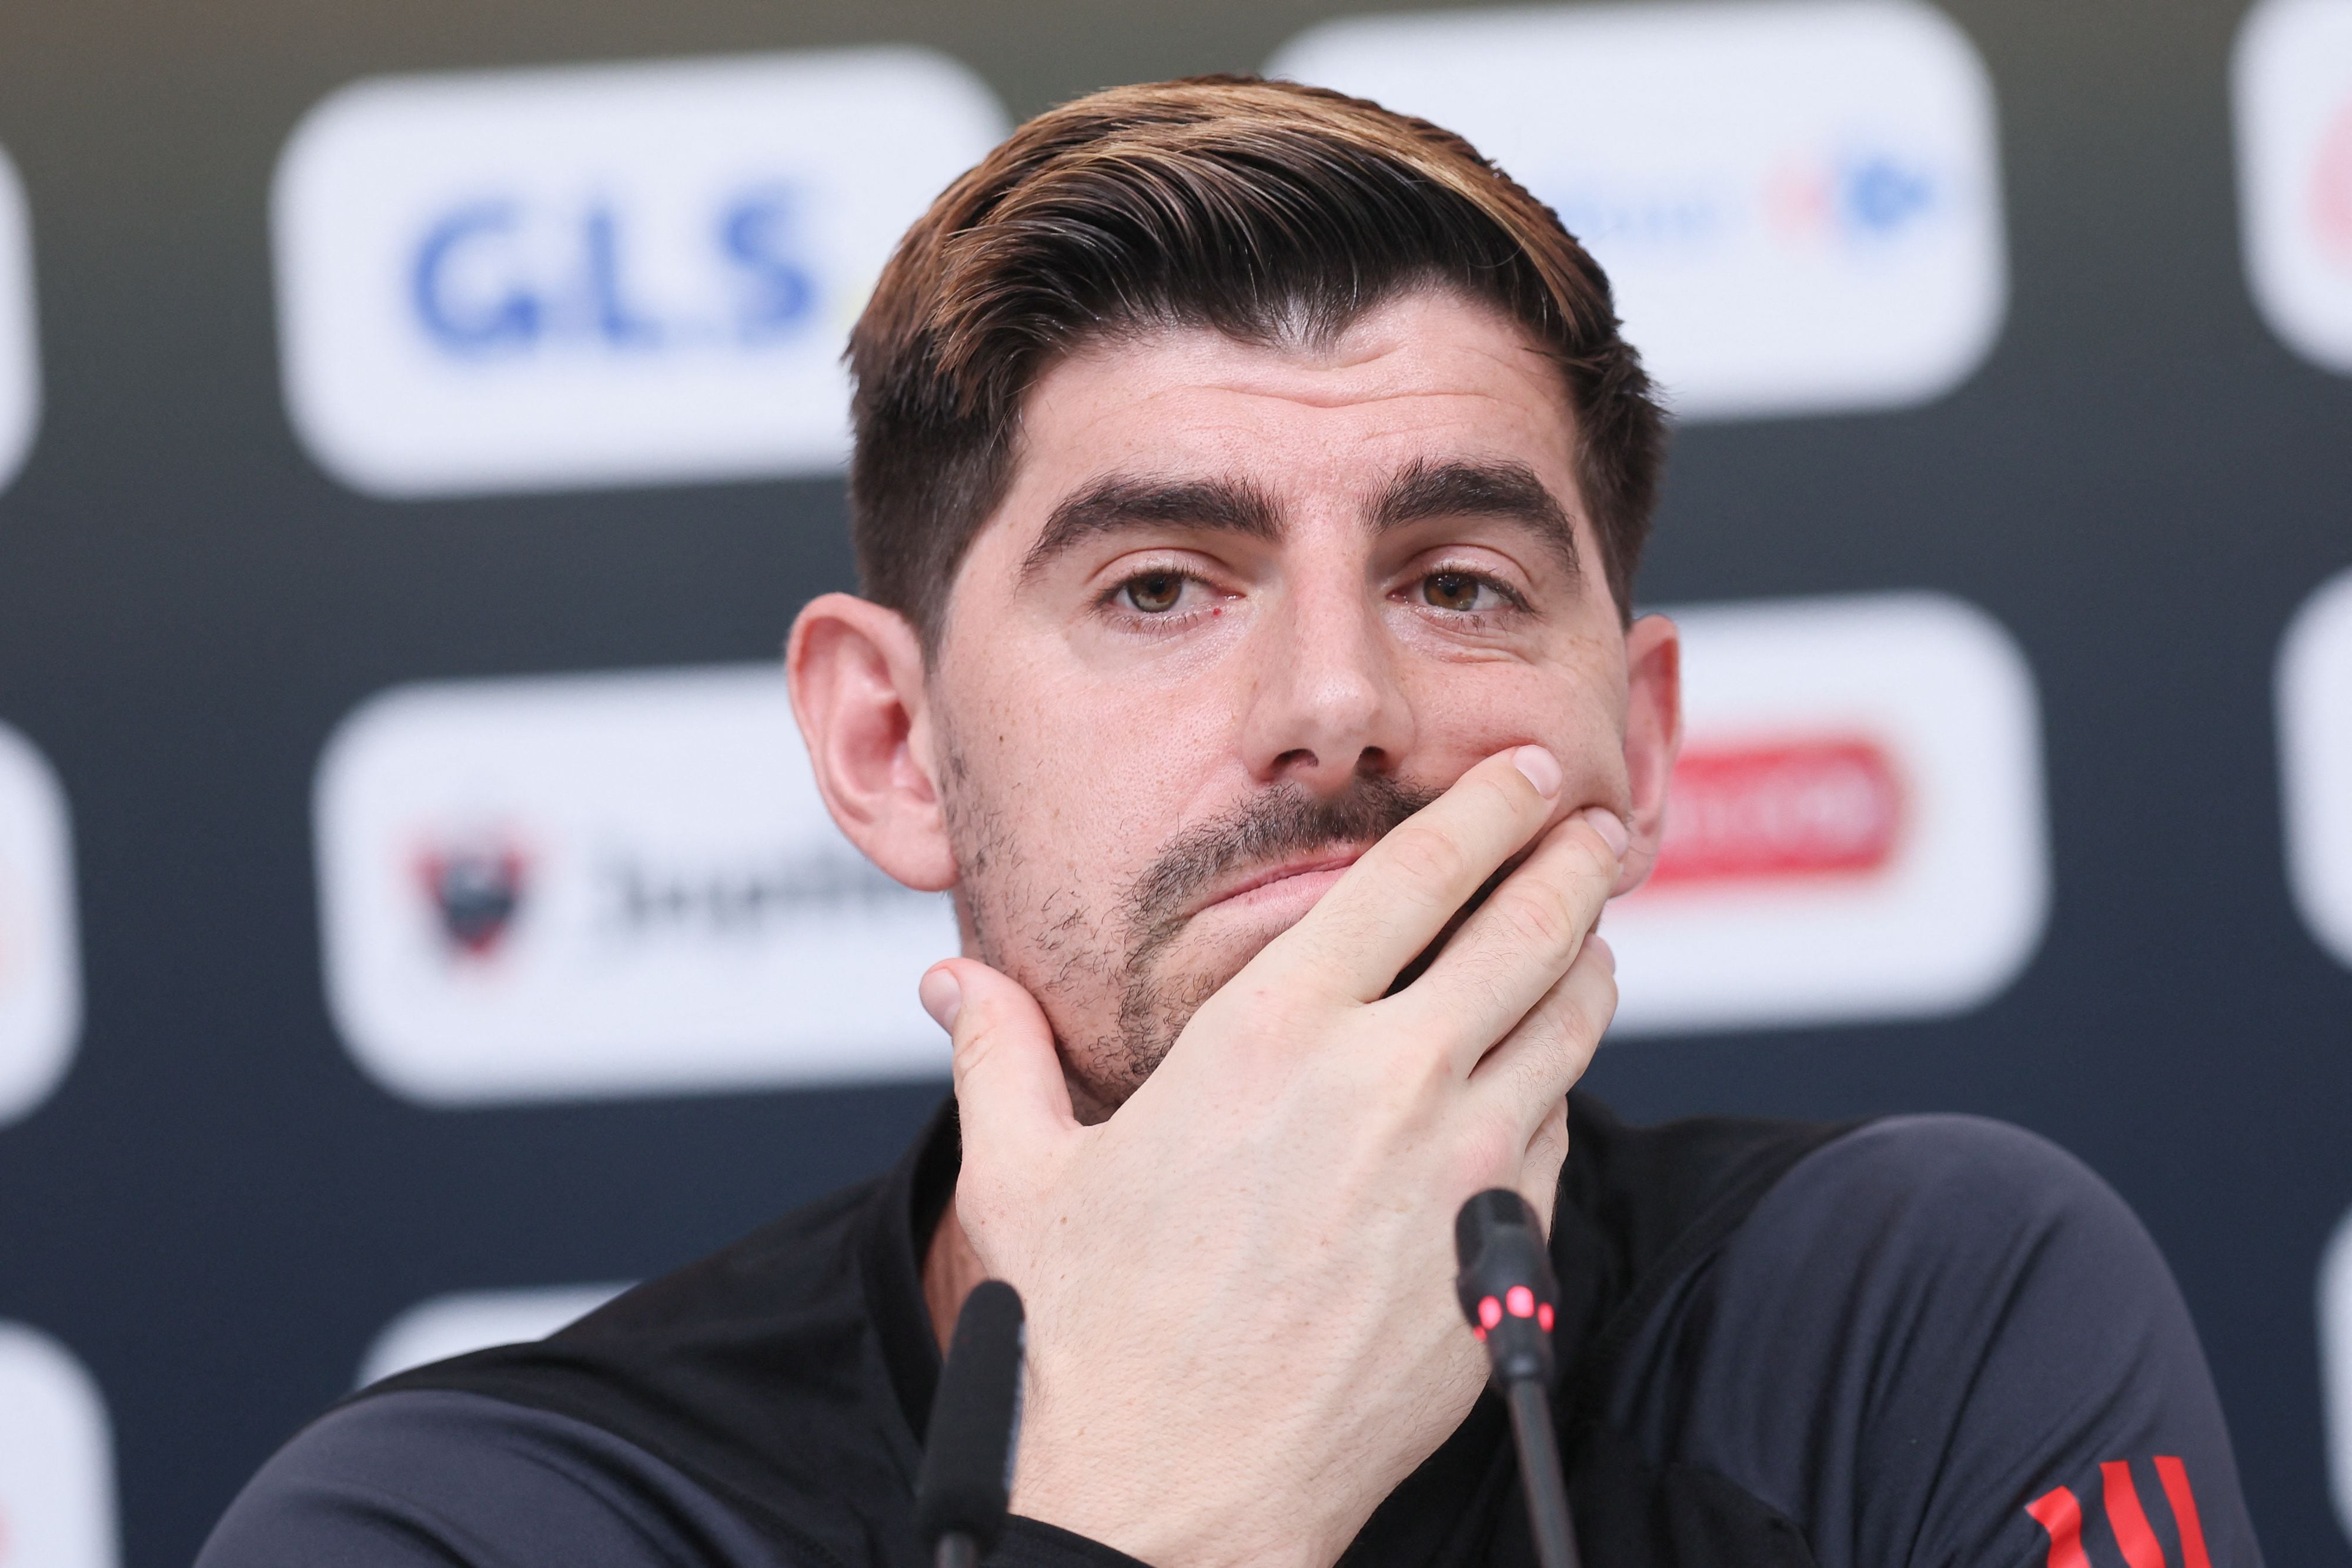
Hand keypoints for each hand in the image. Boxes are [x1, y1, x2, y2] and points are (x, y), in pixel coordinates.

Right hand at [925, 748, 1622, 1567]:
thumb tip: (949, 981)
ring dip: (1586, 968)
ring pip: (1568, 1027)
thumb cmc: (1089, 1341)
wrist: (1171, 1501)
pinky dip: (1556, 1091)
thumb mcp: (1021, 1174)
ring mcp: (1458, 1172)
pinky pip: (1558, 1138)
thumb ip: (996, 1052)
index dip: (1488, 807)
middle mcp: (1384, 1083)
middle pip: (1529, 928)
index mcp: (1271, 1034)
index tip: (1524, 774)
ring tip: (1588, 940)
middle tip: (1592, 831)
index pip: (1417, 874)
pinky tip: (1537, 1082)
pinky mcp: (1500, 1259)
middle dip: (1572, 862)